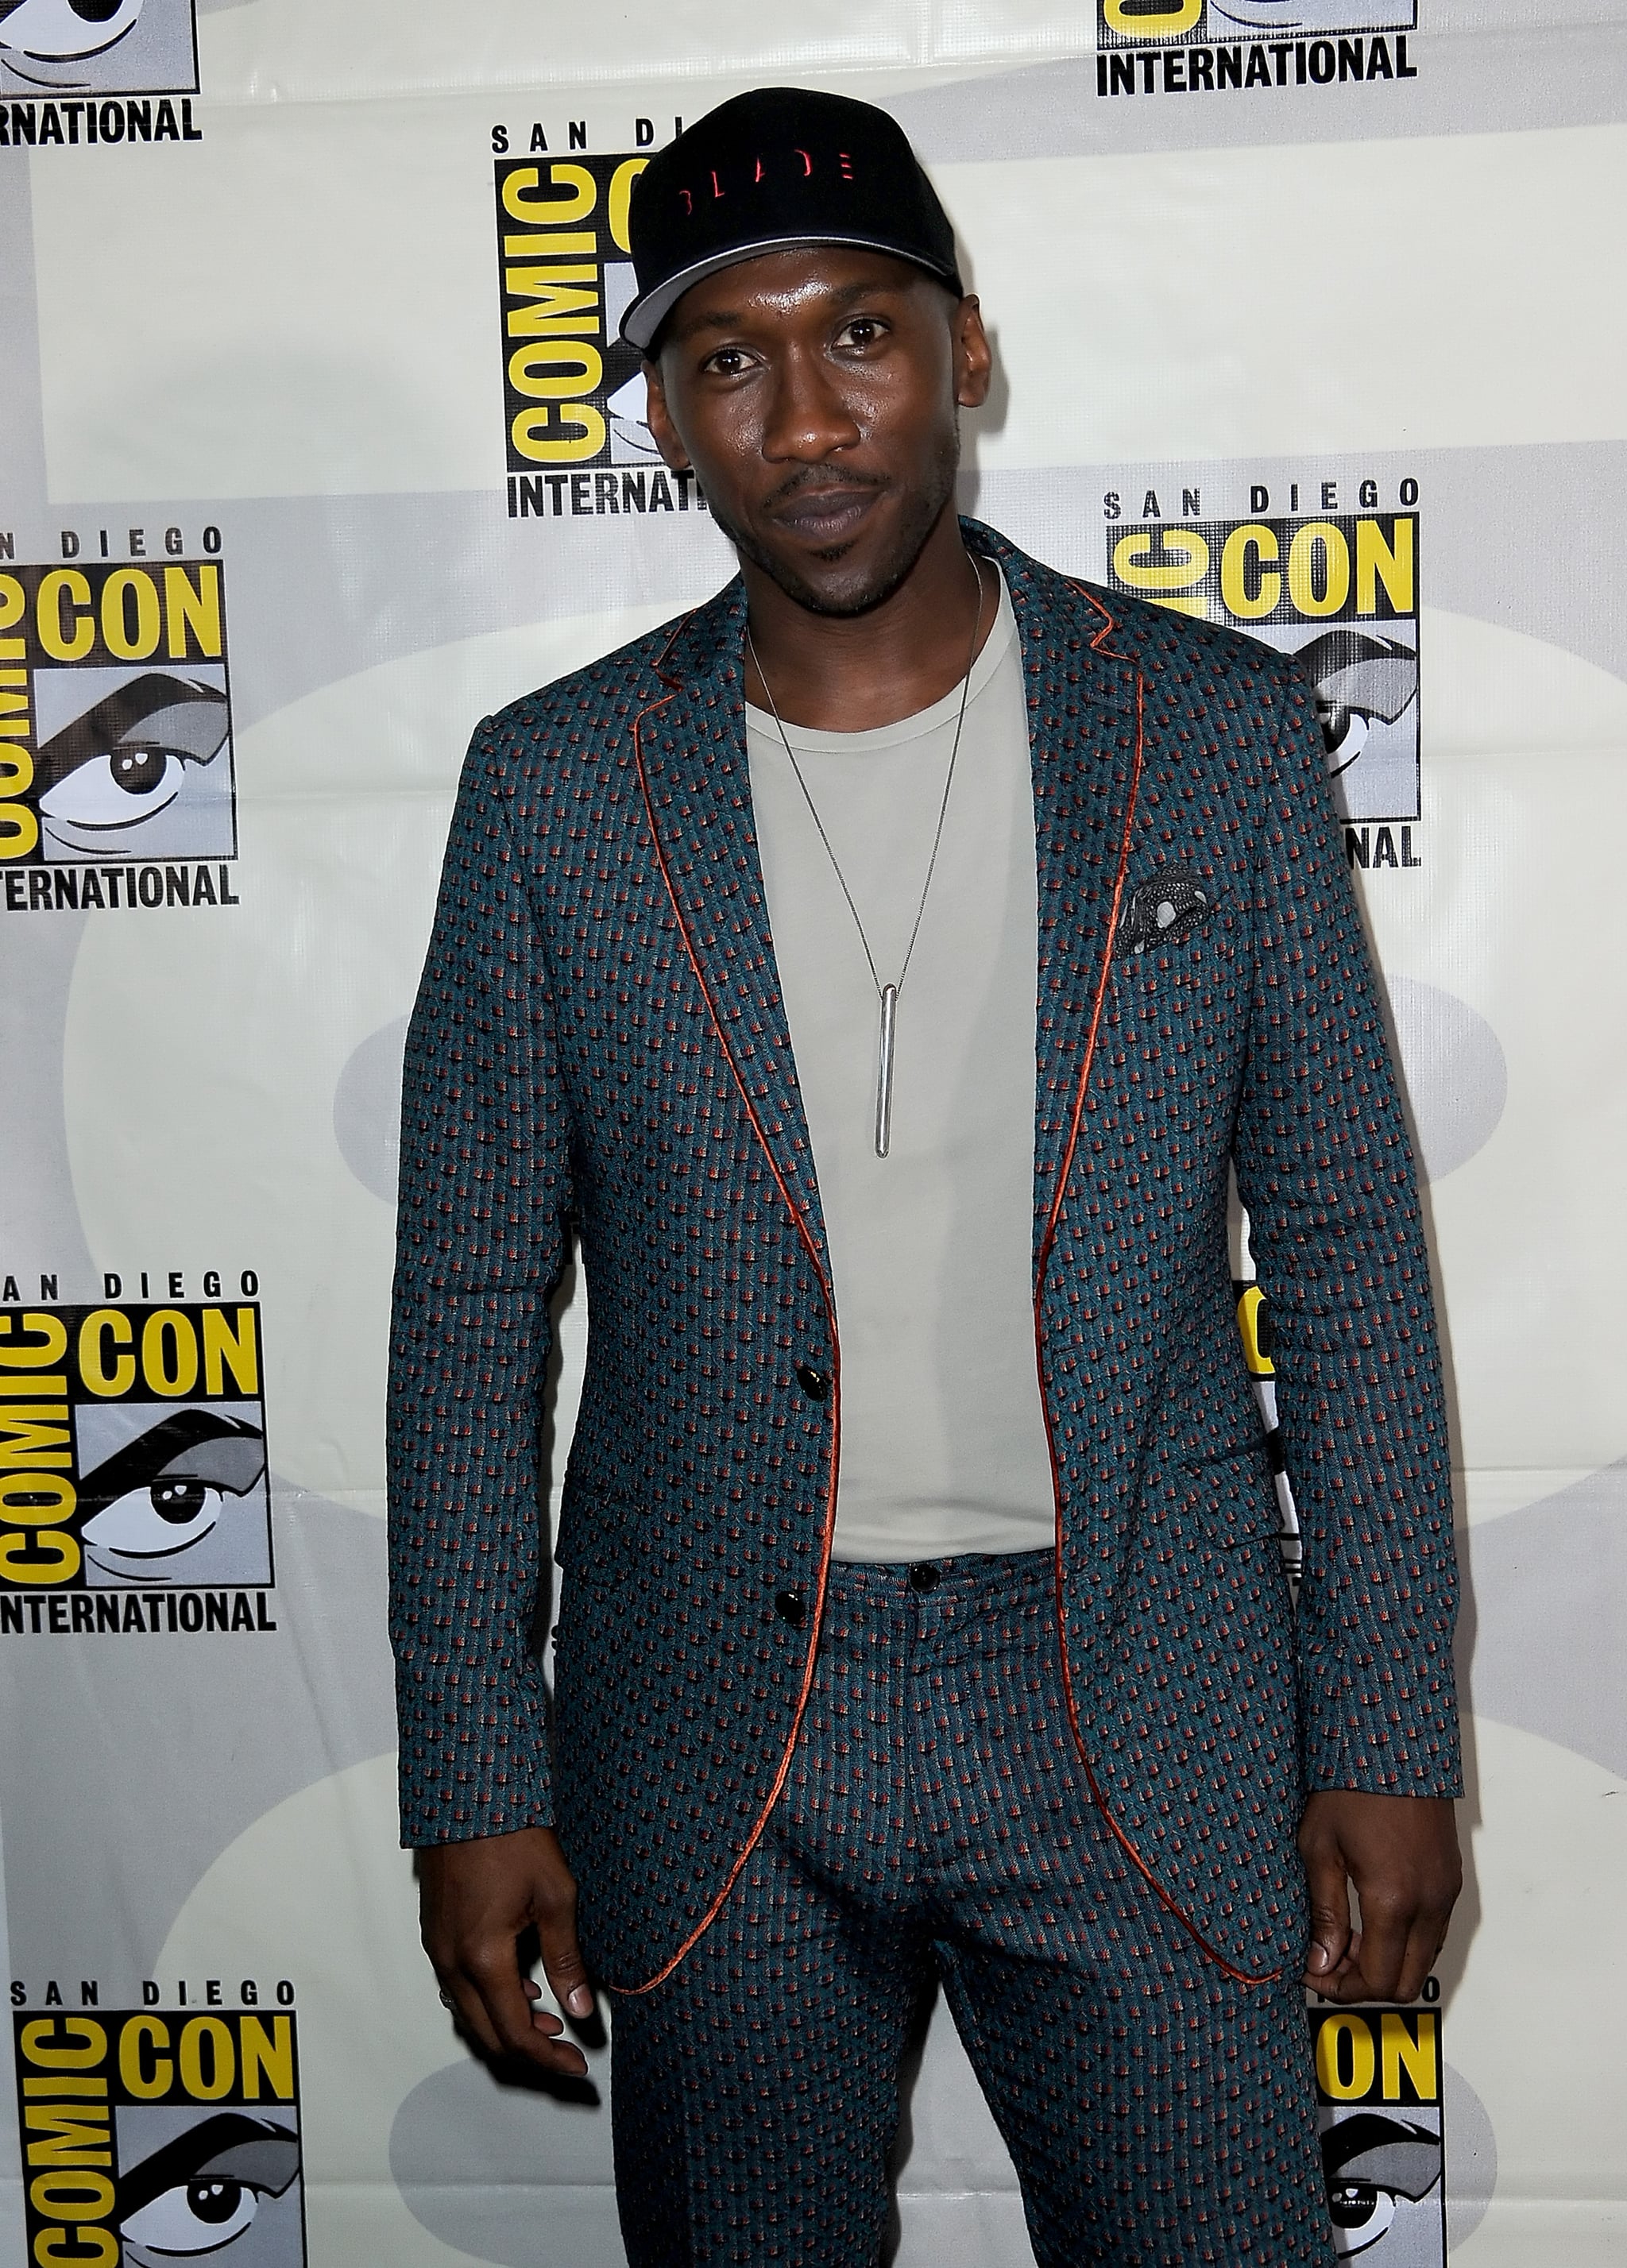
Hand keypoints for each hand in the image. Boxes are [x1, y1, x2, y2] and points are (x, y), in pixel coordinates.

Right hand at [419, 1826, 593, 2076]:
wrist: (467, 1793)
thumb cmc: (514, 1837)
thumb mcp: (554, 1895)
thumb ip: (566, 1959)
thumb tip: (581, 2011)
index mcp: (482, 1958)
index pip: (514, 2034)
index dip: (548, 2059)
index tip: (578, 2067)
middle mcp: (450, 1962)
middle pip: (486, 2036)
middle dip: (528, 2052)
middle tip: (567, 2053)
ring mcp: (437, 1948)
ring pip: (468, 2014)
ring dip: (506, 2027)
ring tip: (550, 2021)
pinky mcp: (434, 1933)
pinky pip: (457, 1988)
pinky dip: (488, 2001)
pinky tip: (519, 1988)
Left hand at [1299, 1791, 1460, 2002]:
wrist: (1393, 1744)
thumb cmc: (1350, 1787)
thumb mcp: (1320, 1847)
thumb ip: (1324, 1912)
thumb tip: (1320, 1963)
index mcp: (1394, 1900)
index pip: (1377, 1980)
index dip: (1341, 1989)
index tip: (1313, 1974)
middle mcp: (1430, 1903)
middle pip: (1407, 1983)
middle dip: (1365, 1984)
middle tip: (1327, 1962)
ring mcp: (1446, 1892)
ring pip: (1424, 1960)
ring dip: (1387, 1964)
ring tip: (1345, 1938)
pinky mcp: (1452, 1879)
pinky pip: (1434, 1933)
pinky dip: (1405, 1942)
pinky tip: (1371, 1918)